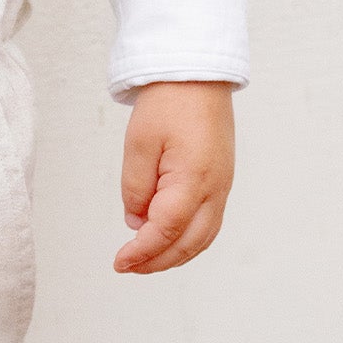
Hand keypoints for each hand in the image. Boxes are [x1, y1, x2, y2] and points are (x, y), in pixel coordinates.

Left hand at [114, 81, 234, 274]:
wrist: (198, 75)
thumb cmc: (168, 103)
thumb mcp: (138, 144)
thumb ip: (135, 188)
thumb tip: (136, 222)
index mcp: (194, 179)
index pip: (166, 231)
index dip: (142, 252)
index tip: (119, 263)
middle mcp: (215, 189)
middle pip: (190, 243)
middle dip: (158, 261)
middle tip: (128, 267)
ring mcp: (223, 186)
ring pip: (203, 238)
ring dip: (175, 255)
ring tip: (144, 260)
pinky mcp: (222, 181)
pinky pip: (209, 222)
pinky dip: (189, 239)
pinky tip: (167, 240)